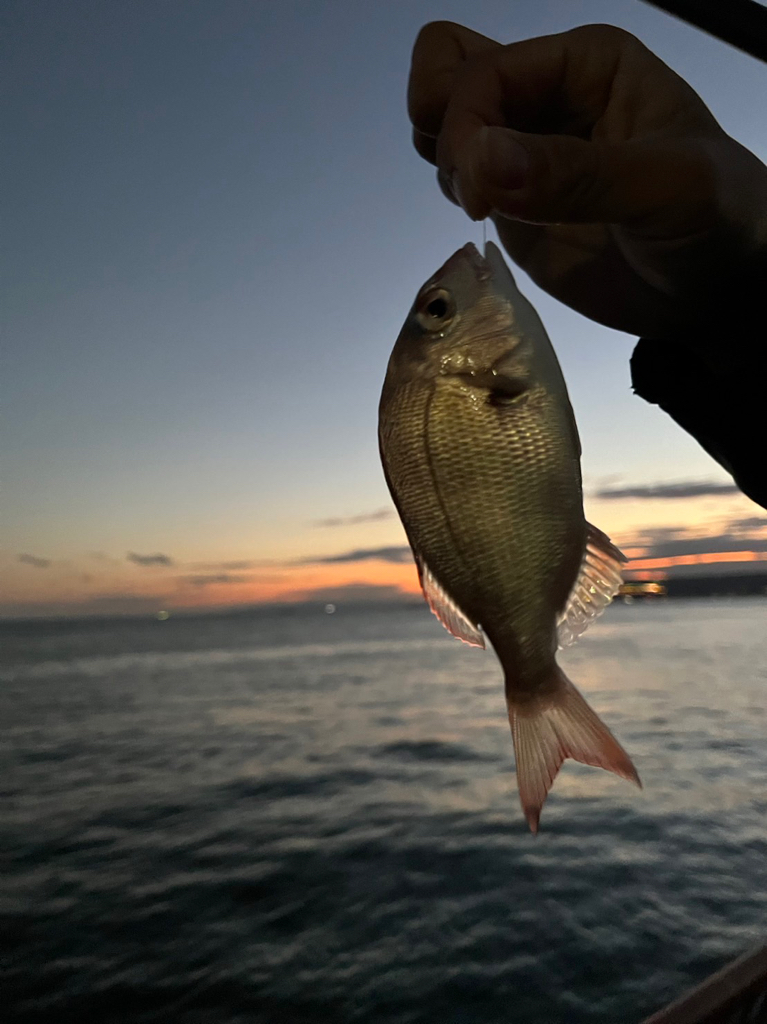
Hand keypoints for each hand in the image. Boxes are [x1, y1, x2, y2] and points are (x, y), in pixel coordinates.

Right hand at [408, 22, 766, 337]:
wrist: (715, 292)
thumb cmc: (715, 222)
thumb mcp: (665, 190)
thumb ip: (577, 175)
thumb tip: (481, 162)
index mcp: (586, 65)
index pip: (487, 69)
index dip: (467, 123)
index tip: (480, 193)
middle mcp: (547, 96)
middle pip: (448, 77)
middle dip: (443, 131)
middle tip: (474, 192)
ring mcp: (523, 151)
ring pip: (442, 127)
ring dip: (447, 167)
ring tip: (486, 207)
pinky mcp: (511, 202)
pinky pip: (457, 179)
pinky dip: (453, 196)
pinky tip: (488, 219)